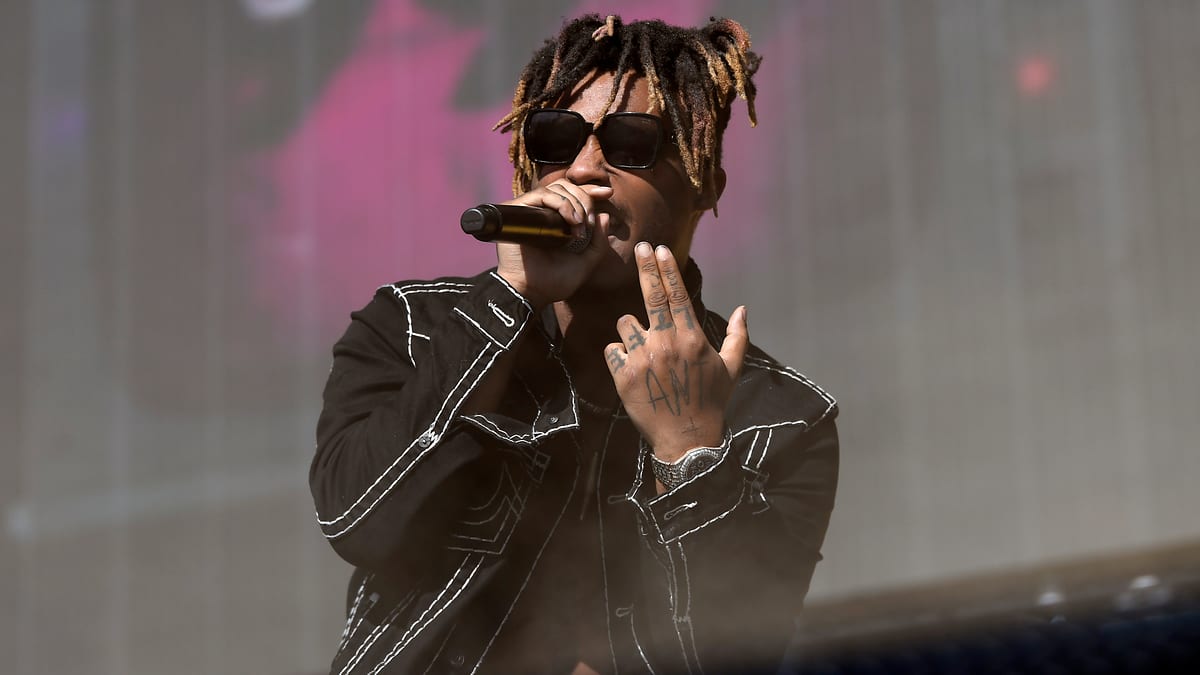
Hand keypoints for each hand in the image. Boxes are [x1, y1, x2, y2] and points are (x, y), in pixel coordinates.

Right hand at [495, 179, 613, 307]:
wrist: (533, 293)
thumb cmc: (554, 282)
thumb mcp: (586, 262)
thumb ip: (598, 242)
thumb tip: (604, 215)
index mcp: (556, 222)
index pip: (572, 195)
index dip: (590, 190)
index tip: (608, 193)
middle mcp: (542, 214)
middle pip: (566, 186)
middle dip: (584, 199)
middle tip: (590, 221)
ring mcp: (529, 211)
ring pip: (555, 188)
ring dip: (574, 203)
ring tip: (580, 225)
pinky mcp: (517, 211)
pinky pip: (541, 194)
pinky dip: (561, 203)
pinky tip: (571, 220)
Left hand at [604, 242, 748, 461]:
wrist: (686, 438)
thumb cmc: (710, 402)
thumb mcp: (731, 369)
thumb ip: (737, 337)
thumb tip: (743, 309)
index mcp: (691, 338)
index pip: (677, 294)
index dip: (666, 268)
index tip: (659, 249)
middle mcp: (666, 343)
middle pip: (651, 296)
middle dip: (645, 267)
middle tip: (640, 247)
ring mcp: (643, 358)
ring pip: (625, 323)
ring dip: (631, 330)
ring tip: (643, 348)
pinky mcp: (623, 375)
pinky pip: (611, 349)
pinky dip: (618, 354)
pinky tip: (631, 367)